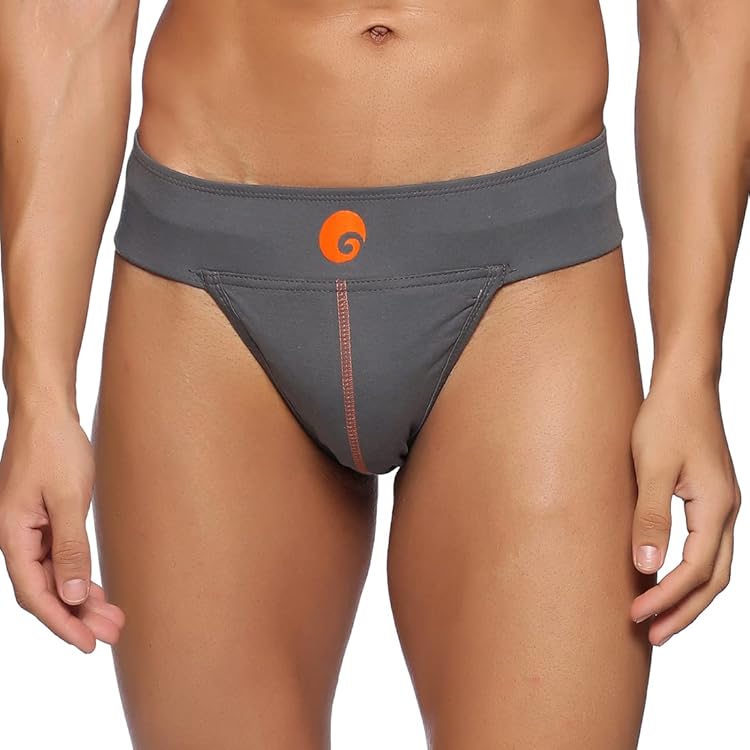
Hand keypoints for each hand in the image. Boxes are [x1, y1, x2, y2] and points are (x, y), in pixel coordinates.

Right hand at [0, 403, 124, 651]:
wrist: (47, 412)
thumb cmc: (55, 447)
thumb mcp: (69, 498)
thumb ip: (71, 547)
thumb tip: (73, 593)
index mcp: (13, 535)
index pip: (35, 594)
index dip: (62, 622)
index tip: (89, 643)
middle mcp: (16, 537)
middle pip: (45, 590)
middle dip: (77, 615)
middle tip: (114, 633)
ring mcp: (28, 529)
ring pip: (54, 576)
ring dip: (81, 598)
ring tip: (113, 617)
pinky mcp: (43, 520)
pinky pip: (58, 557)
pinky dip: (77, 575)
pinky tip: (95, 590)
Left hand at [629, 376, 739, 645]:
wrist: (685, 384)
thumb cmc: (666, 418)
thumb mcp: (653, 467)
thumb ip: (651, 517)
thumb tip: (645, 568)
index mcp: (717, 507)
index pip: (695, 571)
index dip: (666, 598)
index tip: (635, 616)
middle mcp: (727, 512)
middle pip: (714, 580)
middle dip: (683, 610)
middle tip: (651, 636)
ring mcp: (721, 506)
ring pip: (714, 567)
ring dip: (687, 595)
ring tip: (657, 617)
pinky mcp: (709, 498)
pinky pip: (705, 548)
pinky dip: (688, 571)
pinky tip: (663, 576)